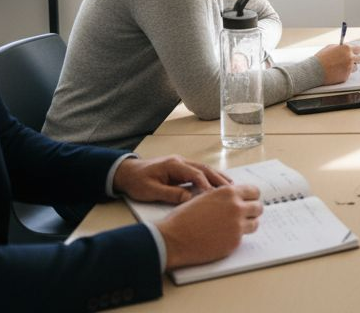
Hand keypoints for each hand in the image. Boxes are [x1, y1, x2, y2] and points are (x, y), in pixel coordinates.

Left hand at [113, 155, 231, 203]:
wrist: (126, 173)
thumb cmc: (137, 182)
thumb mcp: (150, 190)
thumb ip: (170, 194)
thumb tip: (188, 198)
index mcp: (173, 165)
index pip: (195, 173)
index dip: (206, 184)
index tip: (215, 195)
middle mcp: (180, 162)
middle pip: (204, 169)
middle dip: (218, 179)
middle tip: (232, 190)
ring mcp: (181, 164)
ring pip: (204, 169)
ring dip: (217, 177)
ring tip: (231, 187)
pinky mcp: (181, 169)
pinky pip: (199, 172)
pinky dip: (210, 178)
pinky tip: (218, 185)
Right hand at [157, 184, 262, 268]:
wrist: (173, 239)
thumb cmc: (183, 218)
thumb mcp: (204, 197)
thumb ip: (222, 197)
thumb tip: (234, 198)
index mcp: (228, 192)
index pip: (254, 191)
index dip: (251, 197)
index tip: (248, 201)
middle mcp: (236, 207)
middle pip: (258, 207)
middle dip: (252, 211)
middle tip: (244, 215)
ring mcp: (237, 226)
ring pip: (255, 223)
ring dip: (248, 224)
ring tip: (234, 227)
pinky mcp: (234, 242)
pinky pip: (243, 238)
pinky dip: (236, 237)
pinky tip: (223, 237)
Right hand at [316, 43, 359, 83]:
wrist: (315, 70)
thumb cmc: (321, 58)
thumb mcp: (331, 47)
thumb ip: (341, 48)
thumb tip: (347, 48)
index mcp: (347, 49)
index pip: (359, 49)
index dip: (356, 51)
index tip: (355, 53)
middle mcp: (350, 58)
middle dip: (356, 59)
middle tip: (351, 60)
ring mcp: (349, 68)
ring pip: (355, 67)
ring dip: (350, 67)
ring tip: (340, 66)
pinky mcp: (346, 76)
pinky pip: (348, 74)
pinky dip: (344, 73)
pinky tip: (336, 71)